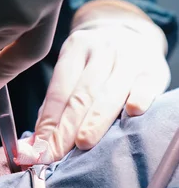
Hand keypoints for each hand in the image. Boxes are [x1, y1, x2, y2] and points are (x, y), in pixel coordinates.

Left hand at [17, 0, 170, 164]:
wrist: (133, 34)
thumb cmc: (95, 63)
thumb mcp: (71, 70)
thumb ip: (53, 107)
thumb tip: (34, 145)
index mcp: (76, 48)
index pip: (59, 90)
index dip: (49, 122)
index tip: (40, 149)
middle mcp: (102, 50)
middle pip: (82, 94)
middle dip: (67, 127)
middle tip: (55, 153)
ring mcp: (129, 58)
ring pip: (110, 93)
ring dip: (95, 121)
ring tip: (83, 143)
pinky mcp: (153, 69)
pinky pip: (145, 86)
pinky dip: (138, 98)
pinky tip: (131, 113)